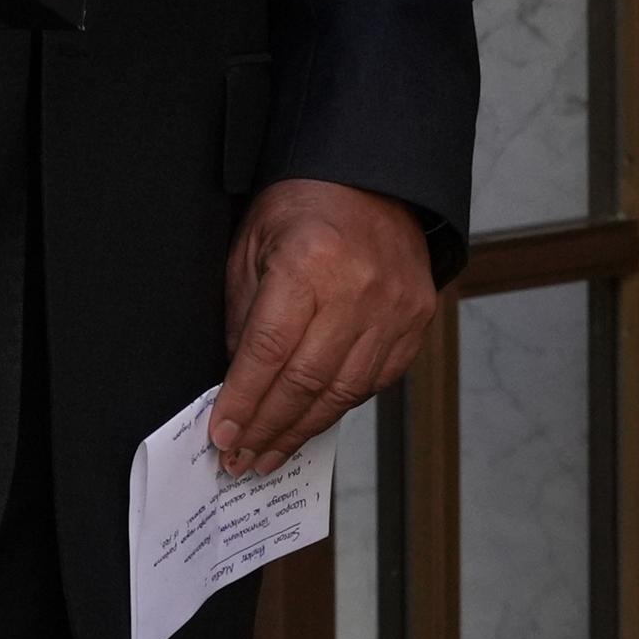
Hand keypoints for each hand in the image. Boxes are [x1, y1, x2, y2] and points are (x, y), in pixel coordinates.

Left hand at [211, 178, 439, 474]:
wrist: (375, 179)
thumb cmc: (307, 206)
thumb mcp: (254, 243)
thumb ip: (245, 313)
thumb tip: (236, 381)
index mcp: (310, 262)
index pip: (270, 349)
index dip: (244, 399)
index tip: (222, 434)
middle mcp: (358, 289)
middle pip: (306, 380)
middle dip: (267, 427)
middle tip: (240, 459)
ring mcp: (394, 308)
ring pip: (343, 391)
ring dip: (302, 430)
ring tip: (269, 454)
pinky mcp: (416, 321)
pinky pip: (375, 382)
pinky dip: (339, 407)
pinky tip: (312, 422)